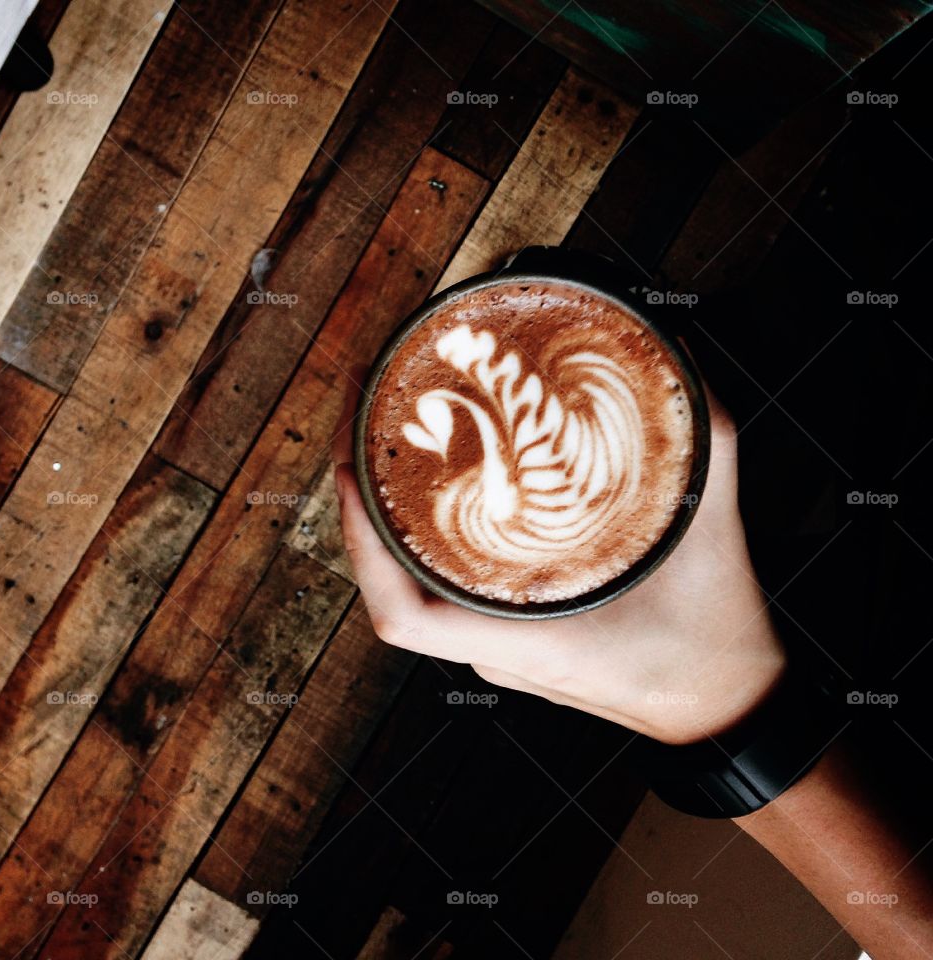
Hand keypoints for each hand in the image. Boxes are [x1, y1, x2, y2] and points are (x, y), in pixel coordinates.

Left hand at [333, 364, 784, 743]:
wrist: (722, 704)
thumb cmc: (713, 638)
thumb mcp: (712, 529)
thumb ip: (705, 434)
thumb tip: (674, 347)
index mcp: (526, 639)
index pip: (405, 617)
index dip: (361, 546)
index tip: (349, 470)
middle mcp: (494, 646)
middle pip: (392, 583)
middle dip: (359, 500)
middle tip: (362, 411)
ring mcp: (496, 645)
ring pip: (410, 583)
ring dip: (385, 513)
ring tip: (382, 435)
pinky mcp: (509, 636)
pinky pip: (439, 586)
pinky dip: (418, 535)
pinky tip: (429, 484)